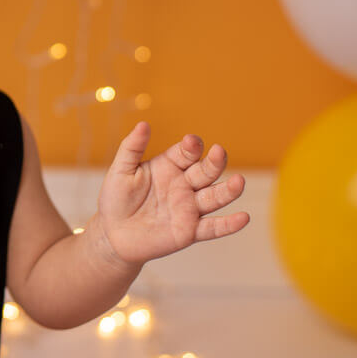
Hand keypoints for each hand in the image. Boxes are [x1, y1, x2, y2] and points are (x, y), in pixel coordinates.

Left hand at [94, 122, 248, 265]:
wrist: (113, 233)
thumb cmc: (116, 198)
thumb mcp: (121, 170)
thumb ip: (132, 148)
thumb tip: (143, 124)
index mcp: (170, 166)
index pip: (186, 152)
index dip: (191, 146)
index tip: (191, 142)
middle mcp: (184, 185)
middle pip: (205, 171)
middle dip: (214, 162)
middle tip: (219, 152)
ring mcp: (190, 208)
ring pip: (214, 197)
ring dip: (228, 190)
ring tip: (239, 182)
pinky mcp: (190, 231)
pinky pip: (213, 227)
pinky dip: (229, 225)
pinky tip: (244, 218)